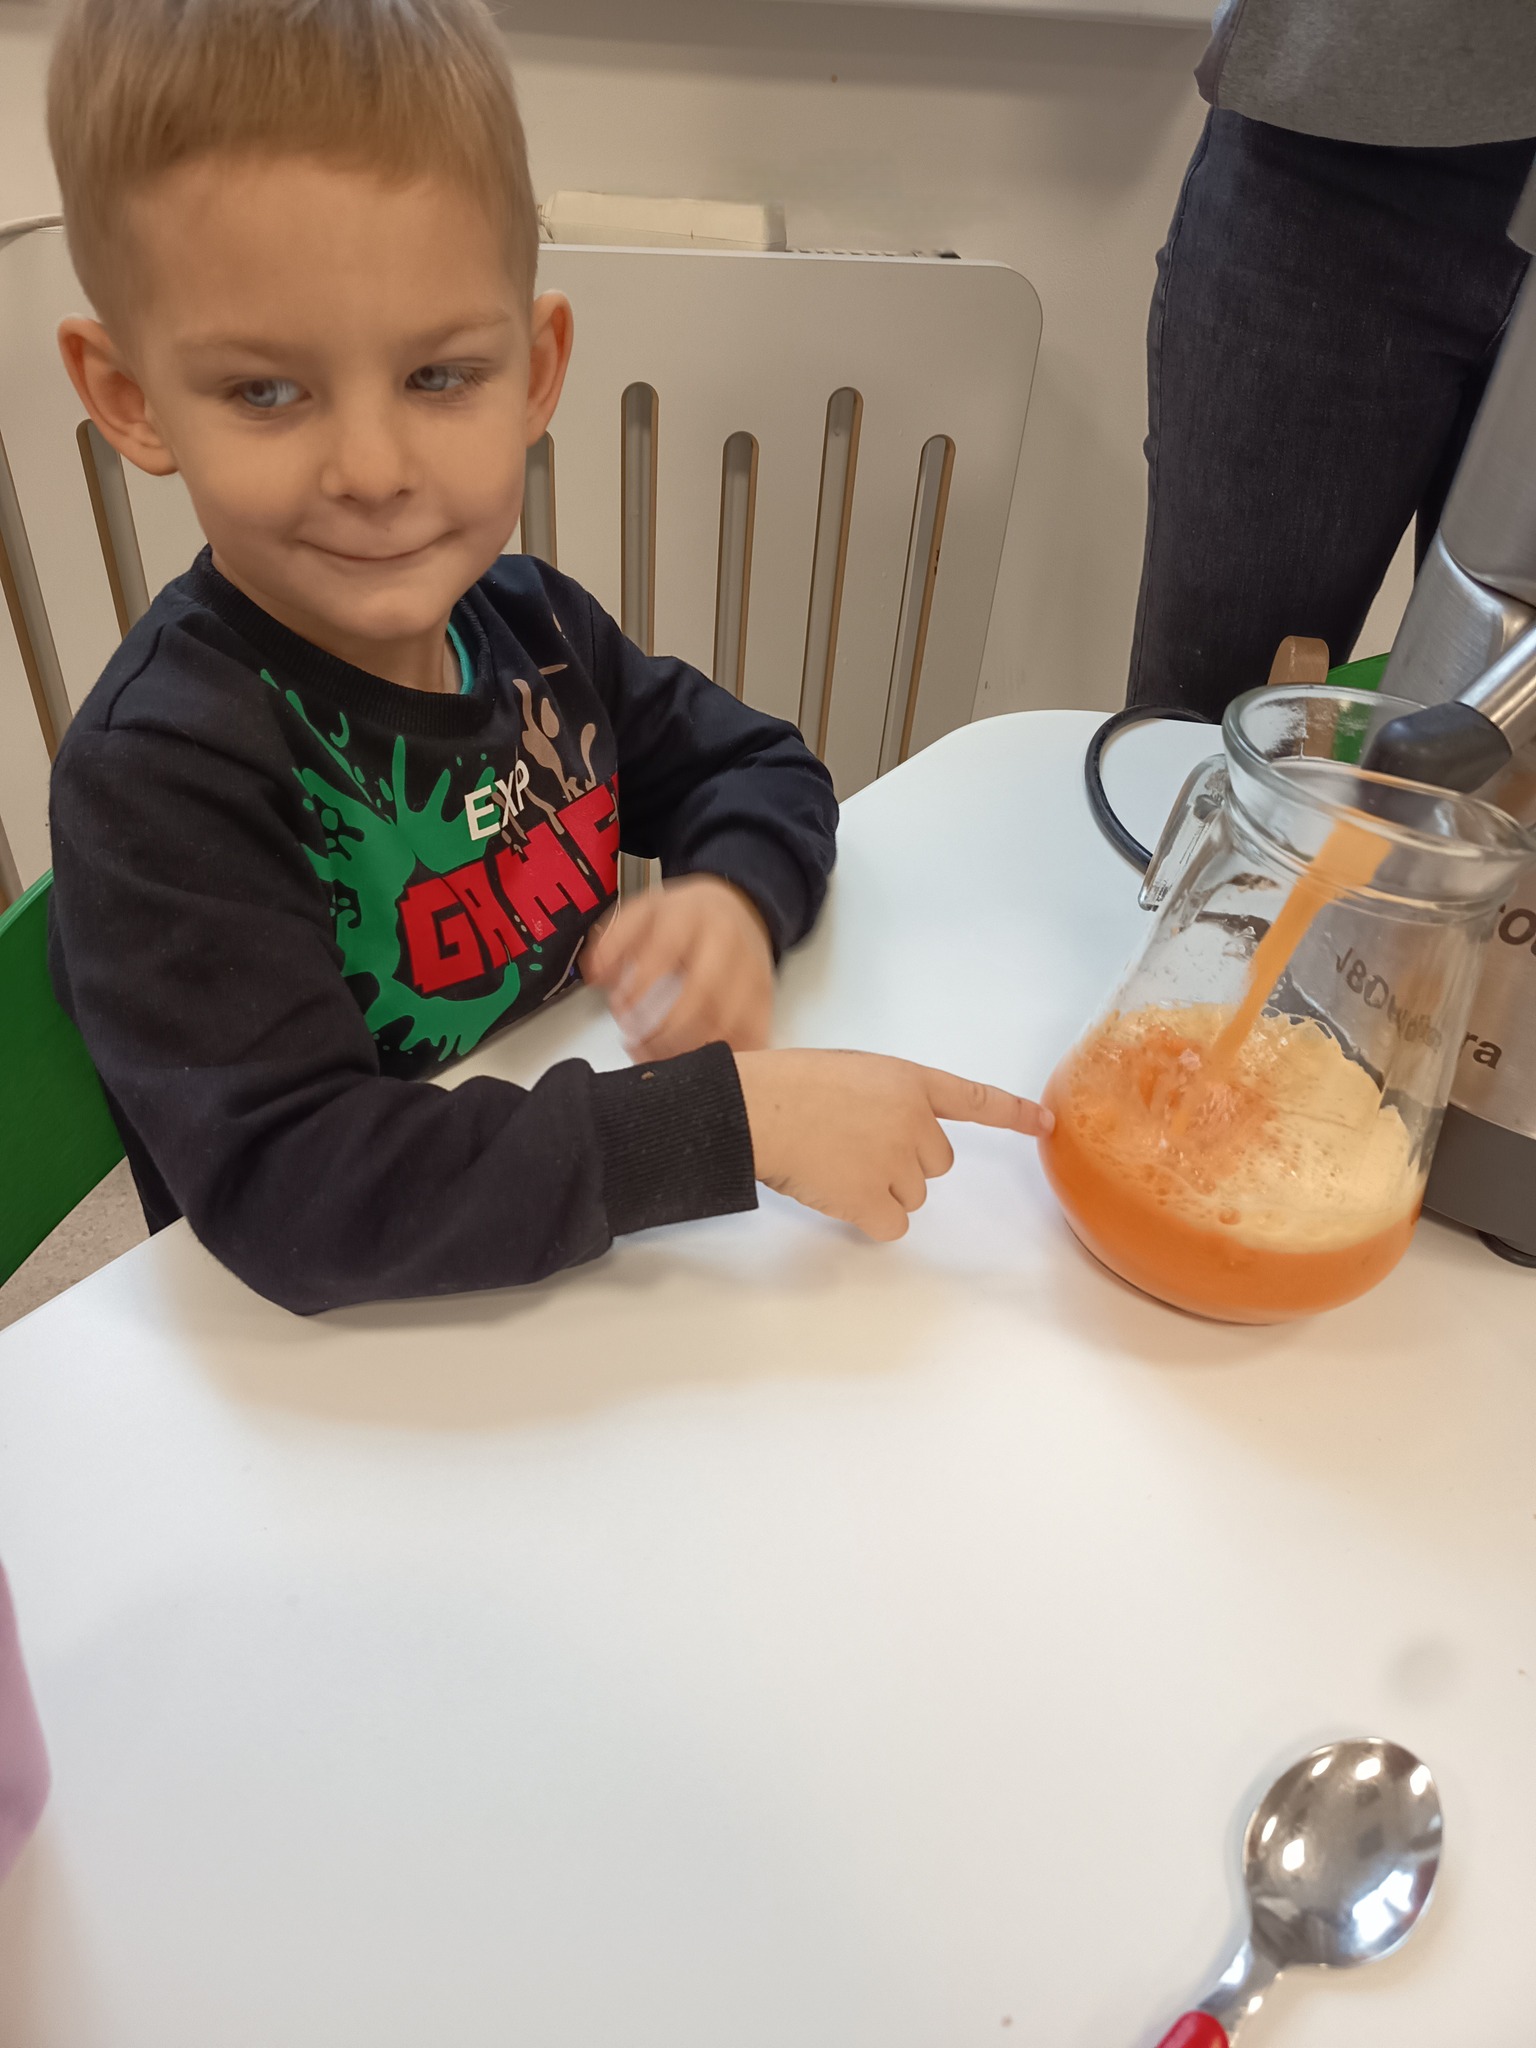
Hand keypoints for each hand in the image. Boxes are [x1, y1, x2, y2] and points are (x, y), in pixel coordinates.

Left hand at [581, 874, 773, 1059]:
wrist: (738, 908)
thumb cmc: (684, 918)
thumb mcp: (642, 913)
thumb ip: (614, 941)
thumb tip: (596, 976)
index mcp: (690, 916)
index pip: (666, 952)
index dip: (640, 987)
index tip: (621, 1008)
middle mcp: (726, 943)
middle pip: (702, 995)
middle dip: (664, 1030)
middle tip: (638, 1044)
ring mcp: (752, 972)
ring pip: (727, 1023)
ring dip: (689, 1051)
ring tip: (660, 1058)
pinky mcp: (766, 999)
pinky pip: (753, 1037)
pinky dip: (727, 1059)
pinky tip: (700, 1066)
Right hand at [735, 1048, 1052, 1241]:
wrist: (757, 1109)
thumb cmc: (788, 1087)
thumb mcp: (851, 1073)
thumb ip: (885, 1099)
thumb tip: (888, 1137)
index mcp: (908, 1082)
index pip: (973, 1098)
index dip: (1012, 1112)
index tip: (1044, 1123)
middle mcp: (914, 1121)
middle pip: (936, 1164)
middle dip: (903, 1163)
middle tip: (853, 1149)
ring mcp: (896, 1161)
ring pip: (911, 1196)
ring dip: (879, 1190)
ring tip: (834, 1164)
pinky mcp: (874, 1197)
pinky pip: (893, 1225)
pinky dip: (869, 1219)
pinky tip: (837, 1194)